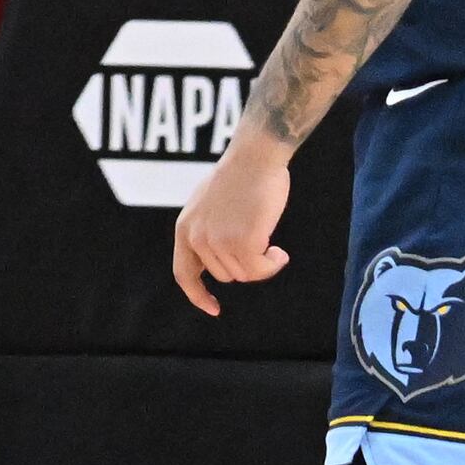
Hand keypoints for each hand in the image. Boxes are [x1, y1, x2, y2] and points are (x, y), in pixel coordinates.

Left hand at [171, 140, 291, 315]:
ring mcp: (219, 241)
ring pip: (244, 274)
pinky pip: (261, 269)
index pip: (184, 273)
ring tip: (271, 243)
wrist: (255, 156)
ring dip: (262, 264)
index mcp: (186, 228)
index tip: (214, 308)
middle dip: (246, 265)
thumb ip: (207, 230)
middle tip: (263, 246)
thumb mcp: (209, 204)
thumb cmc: (239, 176)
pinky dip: (273, 264)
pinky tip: (280, 251)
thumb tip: (218, 259)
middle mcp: (198, 238)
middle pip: (225, 275)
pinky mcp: (243, 242)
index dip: (197, 295)